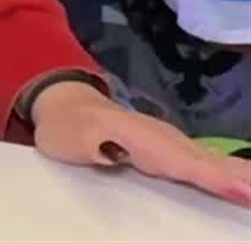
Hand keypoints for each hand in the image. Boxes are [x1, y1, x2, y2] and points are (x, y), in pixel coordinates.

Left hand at [32, 81, 250, 206]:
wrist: (66, 106)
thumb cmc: (69, 125)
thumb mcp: (71, 135)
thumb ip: (90, 143)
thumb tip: (108, 155)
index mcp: (143, 137)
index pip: (185, 162)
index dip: (214, 178)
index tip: (244, 193)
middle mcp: (165, 140)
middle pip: (209, 163)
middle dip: (239, 177)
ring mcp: (172, 146)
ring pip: (214, 163)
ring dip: (240, 175)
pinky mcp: (173, 155)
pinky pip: (208, 166)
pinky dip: (231, 174)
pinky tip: (245, 186)